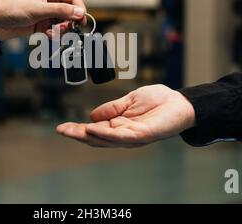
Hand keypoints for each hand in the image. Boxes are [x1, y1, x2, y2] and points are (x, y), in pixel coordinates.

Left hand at [0, 0, 86, 40]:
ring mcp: (47, 15)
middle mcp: (51, 2)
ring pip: (64, 24)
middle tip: (66, 29)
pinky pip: (56, 32)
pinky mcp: (43, 26)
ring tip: (52, 33)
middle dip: (69, 23)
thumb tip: (80, 12)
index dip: (79, 9)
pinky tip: (47, 36)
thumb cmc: (12, 9)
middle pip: (70, 13)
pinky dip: (55, 36)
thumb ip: (61, 11)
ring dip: (61, 31)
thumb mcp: (39, 9)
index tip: (81, 20)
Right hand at [56, 85, 195, 147]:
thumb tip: (91, 115)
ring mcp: (132, 137)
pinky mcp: (142, 135)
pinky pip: (121, 136)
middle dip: (77, 135)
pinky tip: (92, 128)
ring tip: (70, 130)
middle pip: (96, 138)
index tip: (61, 127)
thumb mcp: (129, 100)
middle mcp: (123, 134)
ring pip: (105, 140)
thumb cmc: (158, 101)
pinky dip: (105, 134)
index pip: (94, 129)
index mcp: (118, 126)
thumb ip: (112, 108)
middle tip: (60, 130)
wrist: (181, 102)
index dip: (77, 129)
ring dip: (86, 136)